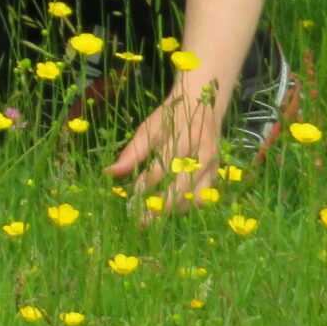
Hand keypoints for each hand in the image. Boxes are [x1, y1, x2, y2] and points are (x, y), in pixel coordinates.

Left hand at [105, 73, 231, 218]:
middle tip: (142, 220)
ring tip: (154, 216)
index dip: (146, 184)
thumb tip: (109, 173)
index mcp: (181, 138)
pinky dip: (188, 204)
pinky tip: (173, 207)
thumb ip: (132, 153)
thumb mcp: (148, 128)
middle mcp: (200, 153)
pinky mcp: (217, 171)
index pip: (162, 167)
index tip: (132, 196)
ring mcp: (211, 164)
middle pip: (181, 187)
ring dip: (174, 209)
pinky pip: (204, 195)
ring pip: (195, 196)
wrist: (201, 105)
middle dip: (161, 206)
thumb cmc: (170, 116)